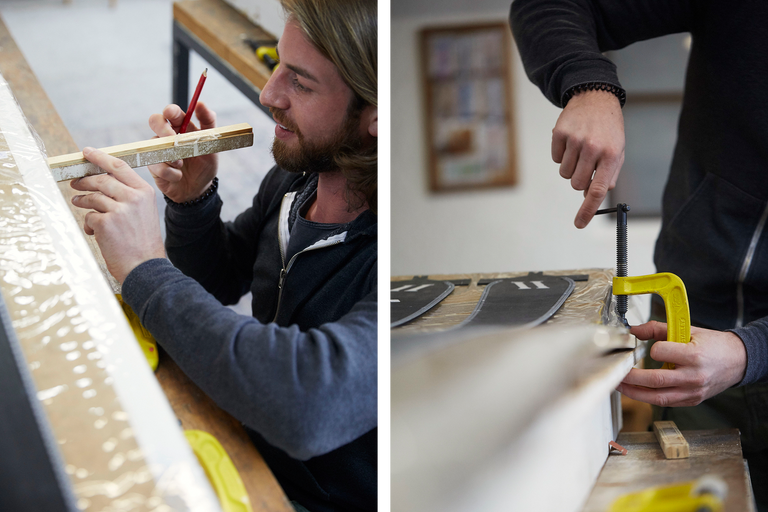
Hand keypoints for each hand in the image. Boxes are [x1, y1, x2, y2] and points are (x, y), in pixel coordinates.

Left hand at [71, 147, 165, 283]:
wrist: (145, 267)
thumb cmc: (143, 242)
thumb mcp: (144, 212)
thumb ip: (128, 195)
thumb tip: (102, 182)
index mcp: (144, 192)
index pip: (119, 166)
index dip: (100, 157)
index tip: (87, 152)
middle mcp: (133, 197)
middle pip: (102, 180)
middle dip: (85, 181)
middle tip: (75, 183)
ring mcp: (120, 210)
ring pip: (92, 197)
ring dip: (82, 201)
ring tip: (78, 203)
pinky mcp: (106, 223)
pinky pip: (89, 217)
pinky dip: (88, 224)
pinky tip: (93, 232)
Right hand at [147, 101, 217, 202]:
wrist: (199, 189)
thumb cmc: (204, 165)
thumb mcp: (211, 144)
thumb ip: (208, 123)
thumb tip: (200, 103)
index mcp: (181, 127)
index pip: (171, 112)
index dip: (170, 110)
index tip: (172, 113)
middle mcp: (167, 136)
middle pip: (155, 121)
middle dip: (163, 129)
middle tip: (174, 139)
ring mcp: (158, 150)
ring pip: (155, 144)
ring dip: (171, 156)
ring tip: (182, 164)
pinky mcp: (153, 166)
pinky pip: (157, 165)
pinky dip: (171, 172)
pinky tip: (178, 175)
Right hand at [552, 90, 624, 227]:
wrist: (595, 97)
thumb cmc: (608, 128)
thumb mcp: (618, 150)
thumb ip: (609, 174)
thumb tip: (593, 194)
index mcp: (611, 155)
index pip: (598, 190)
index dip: (587, 210)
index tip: (579, 224)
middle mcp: (593, 148)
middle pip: (577, 184)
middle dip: (580, 181)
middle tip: (587, 166)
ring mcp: (575, 140)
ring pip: (564, 173)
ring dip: (570, 168)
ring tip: (580, 151)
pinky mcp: (560, 134)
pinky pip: (556, 159)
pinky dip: (562, 155)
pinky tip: (571, 141)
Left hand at [617, 321, 747, 406]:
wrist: (739, 361)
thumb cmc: (714, 345)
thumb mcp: (688, 330)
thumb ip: (658, 328)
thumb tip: (634, 329)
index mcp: (694, 356)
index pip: (661, 353)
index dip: (649, 350)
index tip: (643, 346)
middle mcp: (693, 376)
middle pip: (655, 381)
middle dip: (630, 378)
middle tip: (617, 372)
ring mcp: (693, 392)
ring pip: (658, 398)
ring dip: (635, 393)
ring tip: (620, 385)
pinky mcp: (692, 400)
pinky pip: (666, 403)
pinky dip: (649, 398)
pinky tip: (637, 391)